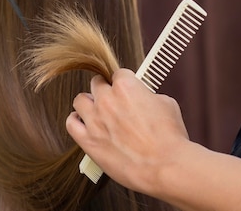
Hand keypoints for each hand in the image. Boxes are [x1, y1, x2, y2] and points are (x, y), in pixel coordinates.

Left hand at [66, 68, 189, 193]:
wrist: (165, 166)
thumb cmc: (169, 138)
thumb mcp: (166, 104)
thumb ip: (148, 96)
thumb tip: (143, 98)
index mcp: (126, 87)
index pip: (118, 74)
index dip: (124, 82)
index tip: (125, 89)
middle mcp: (107, 100)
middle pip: (97, 84)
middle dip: (105, 90)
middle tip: (113, 100)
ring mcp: (95, 120)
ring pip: (80, 100)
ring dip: (88, 103)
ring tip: (96, 111)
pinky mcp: (88, 141)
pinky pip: (71, 124)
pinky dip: (75, 120)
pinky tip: (82, 123)